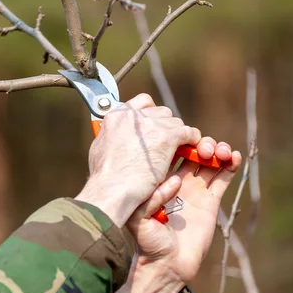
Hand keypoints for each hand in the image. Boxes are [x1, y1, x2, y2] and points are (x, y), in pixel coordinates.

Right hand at [75, 94, 201, 227]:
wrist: (111, 189)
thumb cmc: (104, 177)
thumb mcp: (100, 147)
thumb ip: (112, 135)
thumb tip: (118, 135)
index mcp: (117, 116)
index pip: (143, 102)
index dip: (152, 113)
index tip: (155, 125)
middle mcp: (133, 115)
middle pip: (161, 112)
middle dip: (166, 126)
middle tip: (167, 141)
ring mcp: (151, 125)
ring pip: (175, 122)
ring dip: (177, 134)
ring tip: (178, 148)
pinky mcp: (166, 137)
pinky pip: (187, 132)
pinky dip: (192, 139)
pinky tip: (192, 147)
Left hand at [111, 137, 241, 292]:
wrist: (166, 264)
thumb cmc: (148, 242)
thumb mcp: (139, 218)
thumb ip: (152, 198)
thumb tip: (174, 182)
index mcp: (160, 180)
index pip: (171, 152)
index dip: (180, 141)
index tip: (186, 136)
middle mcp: (179, 181)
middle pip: (194, 152)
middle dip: (202, 144)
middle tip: (205, 149)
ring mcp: (196, 190)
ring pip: (210, 162)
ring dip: (218, 151)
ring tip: (222, 152)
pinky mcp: (211, 201)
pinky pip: (222, 179)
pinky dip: (230, 165)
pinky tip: (234, 157)